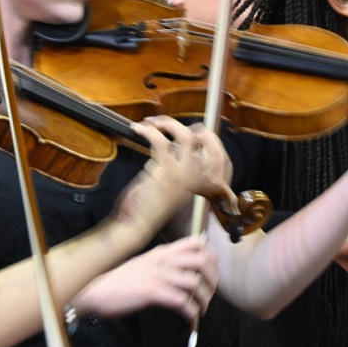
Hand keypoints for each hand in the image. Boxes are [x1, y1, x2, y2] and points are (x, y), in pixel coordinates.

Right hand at [73, 236, 217, 324]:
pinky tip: (189, 325)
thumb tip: (187, 273)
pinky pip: (182, 303)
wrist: (94, 291)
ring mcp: (157, 275)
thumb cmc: (119, 283)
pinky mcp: (152, 292)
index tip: (211, 276)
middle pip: (203, 262)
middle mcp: (163, 259)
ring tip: (199, 312)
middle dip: (212, 281)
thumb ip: (165, 264)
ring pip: (196, 284)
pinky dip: (191, 317)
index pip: (198, 243)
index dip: (211, 259)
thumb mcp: (145, 264)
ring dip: (204, 301)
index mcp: (163, 251)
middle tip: (208, 296)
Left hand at [119, 117, 234, 214]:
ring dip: (166, 124)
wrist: (137, 224)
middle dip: (178, 124)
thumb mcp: (167, 185)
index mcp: (199, 181)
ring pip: (184, 136)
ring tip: (150, 123)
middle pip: (199, 139)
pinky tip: (138, 129)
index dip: (198, 134)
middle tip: (160, 122)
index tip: (178, 128)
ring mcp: (184, 174)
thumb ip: (173, 167)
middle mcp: (196, 177)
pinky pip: (162, 142)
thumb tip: (168, 144)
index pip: (211, 150)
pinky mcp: (167, 171)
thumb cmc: (146, 207)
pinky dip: (148, 131)